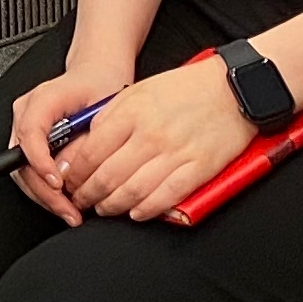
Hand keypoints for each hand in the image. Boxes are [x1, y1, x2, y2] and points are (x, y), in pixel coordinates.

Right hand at [2, 61, 133, 224]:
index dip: (41, 163)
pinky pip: (28, 169)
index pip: (30, 134)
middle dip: (43, 191)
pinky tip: (64, 200)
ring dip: (43, 195)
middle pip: (20, 159)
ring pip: (21, 169)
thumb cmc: (101, 86)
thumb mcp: (102, 112)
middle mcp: (25, 113)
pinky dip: (45, 188)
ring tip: (69, 212)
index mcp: (41, 100)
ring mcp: (23, 126)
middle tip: (68, 211)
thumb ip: (84, 143)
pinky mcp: (28, 139)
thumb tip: (70, 172)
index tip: (58, 184)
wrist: (96, 73)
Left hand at [58, 53, 256, 222]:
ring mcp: (175, 153)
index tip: (69, 180)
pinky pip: (166, 196)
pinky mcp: (198, 168)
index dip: (75, 172)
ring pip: (133, 191)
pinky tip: (135, 213)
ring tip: (104, 209)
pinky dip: (146, 209)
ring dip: (112, 206)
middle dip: (88, 194)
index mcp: (132, 113)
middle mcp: (150, 135)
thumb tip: (88, 139)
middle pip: (108, 175)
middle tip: (80, 200)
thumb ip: (111, 114)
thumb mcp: (138, 90)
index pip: (91, 151)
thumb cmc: (187, 88)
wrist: (232, 88)